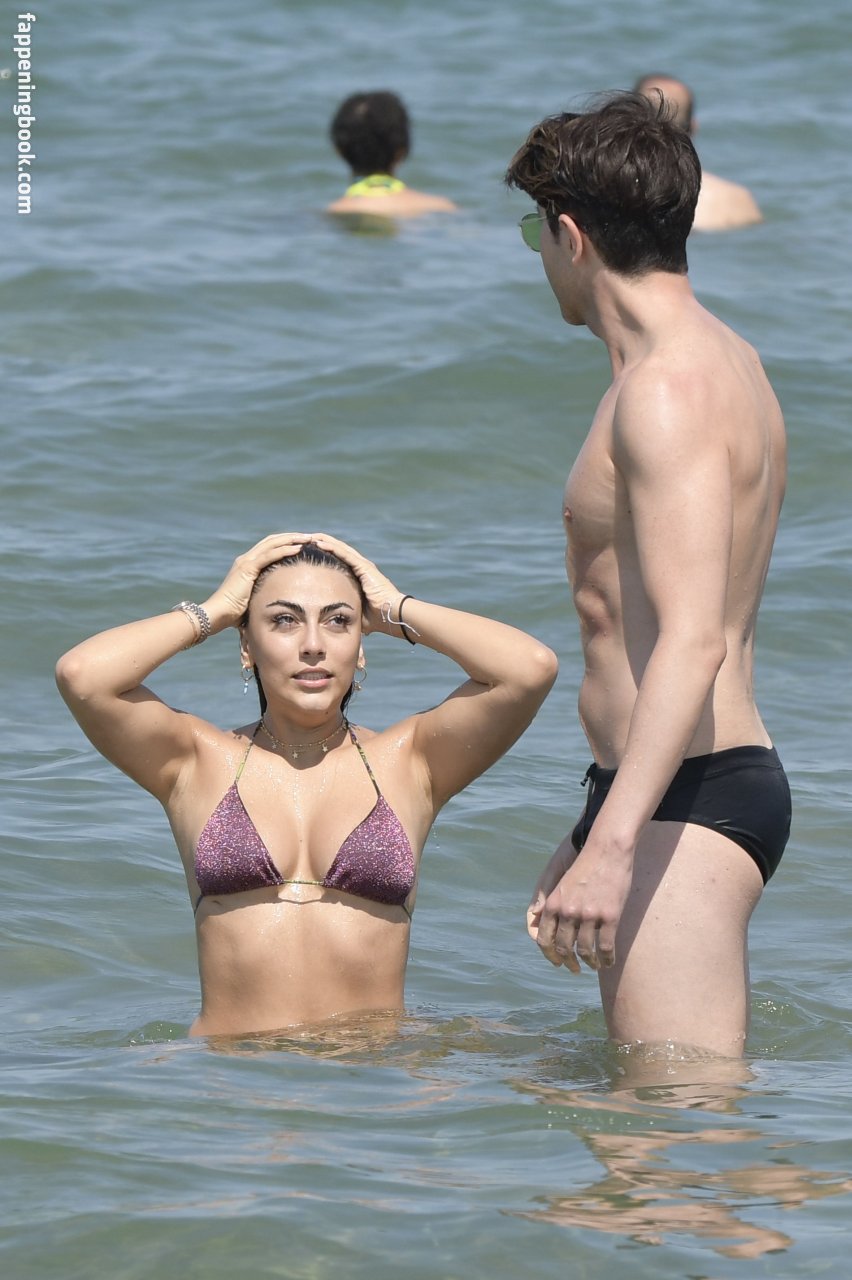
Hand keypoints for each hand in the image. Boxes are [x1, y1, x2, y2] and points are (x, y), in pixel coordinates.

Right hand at [205, 533, 309, 628]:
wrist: (217, 615)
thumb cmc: (233, 614)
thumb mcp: (252, 600)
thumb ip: (261, 596)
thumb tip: (274, 606)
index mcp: (247, 565)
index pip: (269, 547)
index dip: (285, 543)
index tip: (302, 544)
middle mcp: (246, 559)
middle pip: (272, 541)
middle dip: (291, 537)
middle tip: (309, 537)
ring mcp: (246, 562)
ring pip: (272, 543)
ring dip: (291, 539)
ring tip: (308, 538)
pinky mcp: (247, 568)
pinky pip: (269, 555)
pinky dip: (284, 550)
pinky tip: (298, 549)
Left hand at [308, 532, 403, 635]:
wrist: (391, 615)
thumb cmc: (378, 617)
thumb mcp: (357, 613)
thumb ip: (349, 613)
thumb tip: (341, 623)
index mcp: (359, 575)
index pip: (340, 560)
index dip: (327, 554)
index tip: (311, 552)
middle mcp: (361, 566)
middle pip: (338, 550)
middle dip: (323, 543)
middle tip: (306, 539)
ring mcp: (363, 565)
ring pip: (339, 548)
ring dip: (324, 541)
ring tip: (309, 536)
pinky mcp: (363, 566)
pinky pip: (343, 553)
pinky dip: (330, 546)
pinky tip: (318, 542)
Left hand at [529, 836, 632, 972]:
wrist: (607, 849)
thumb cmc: (585, 865)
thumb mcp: (560, 883)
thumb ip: (550, 902)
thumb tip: (534, 916)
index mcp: (553, 903)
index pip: (544, 939)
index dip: (549, 955)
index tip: (557, 962)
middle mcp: (568, 912)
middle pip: (564, 949)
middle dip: (568, 963)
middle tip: (574, 969)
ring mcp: (589, 915)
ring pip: (586, 951)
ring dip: (590, 962)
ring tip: (594, 966)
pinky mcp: (610, 916)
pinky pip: (605, 947)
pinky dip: (606, 959)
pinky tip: (608, 962)